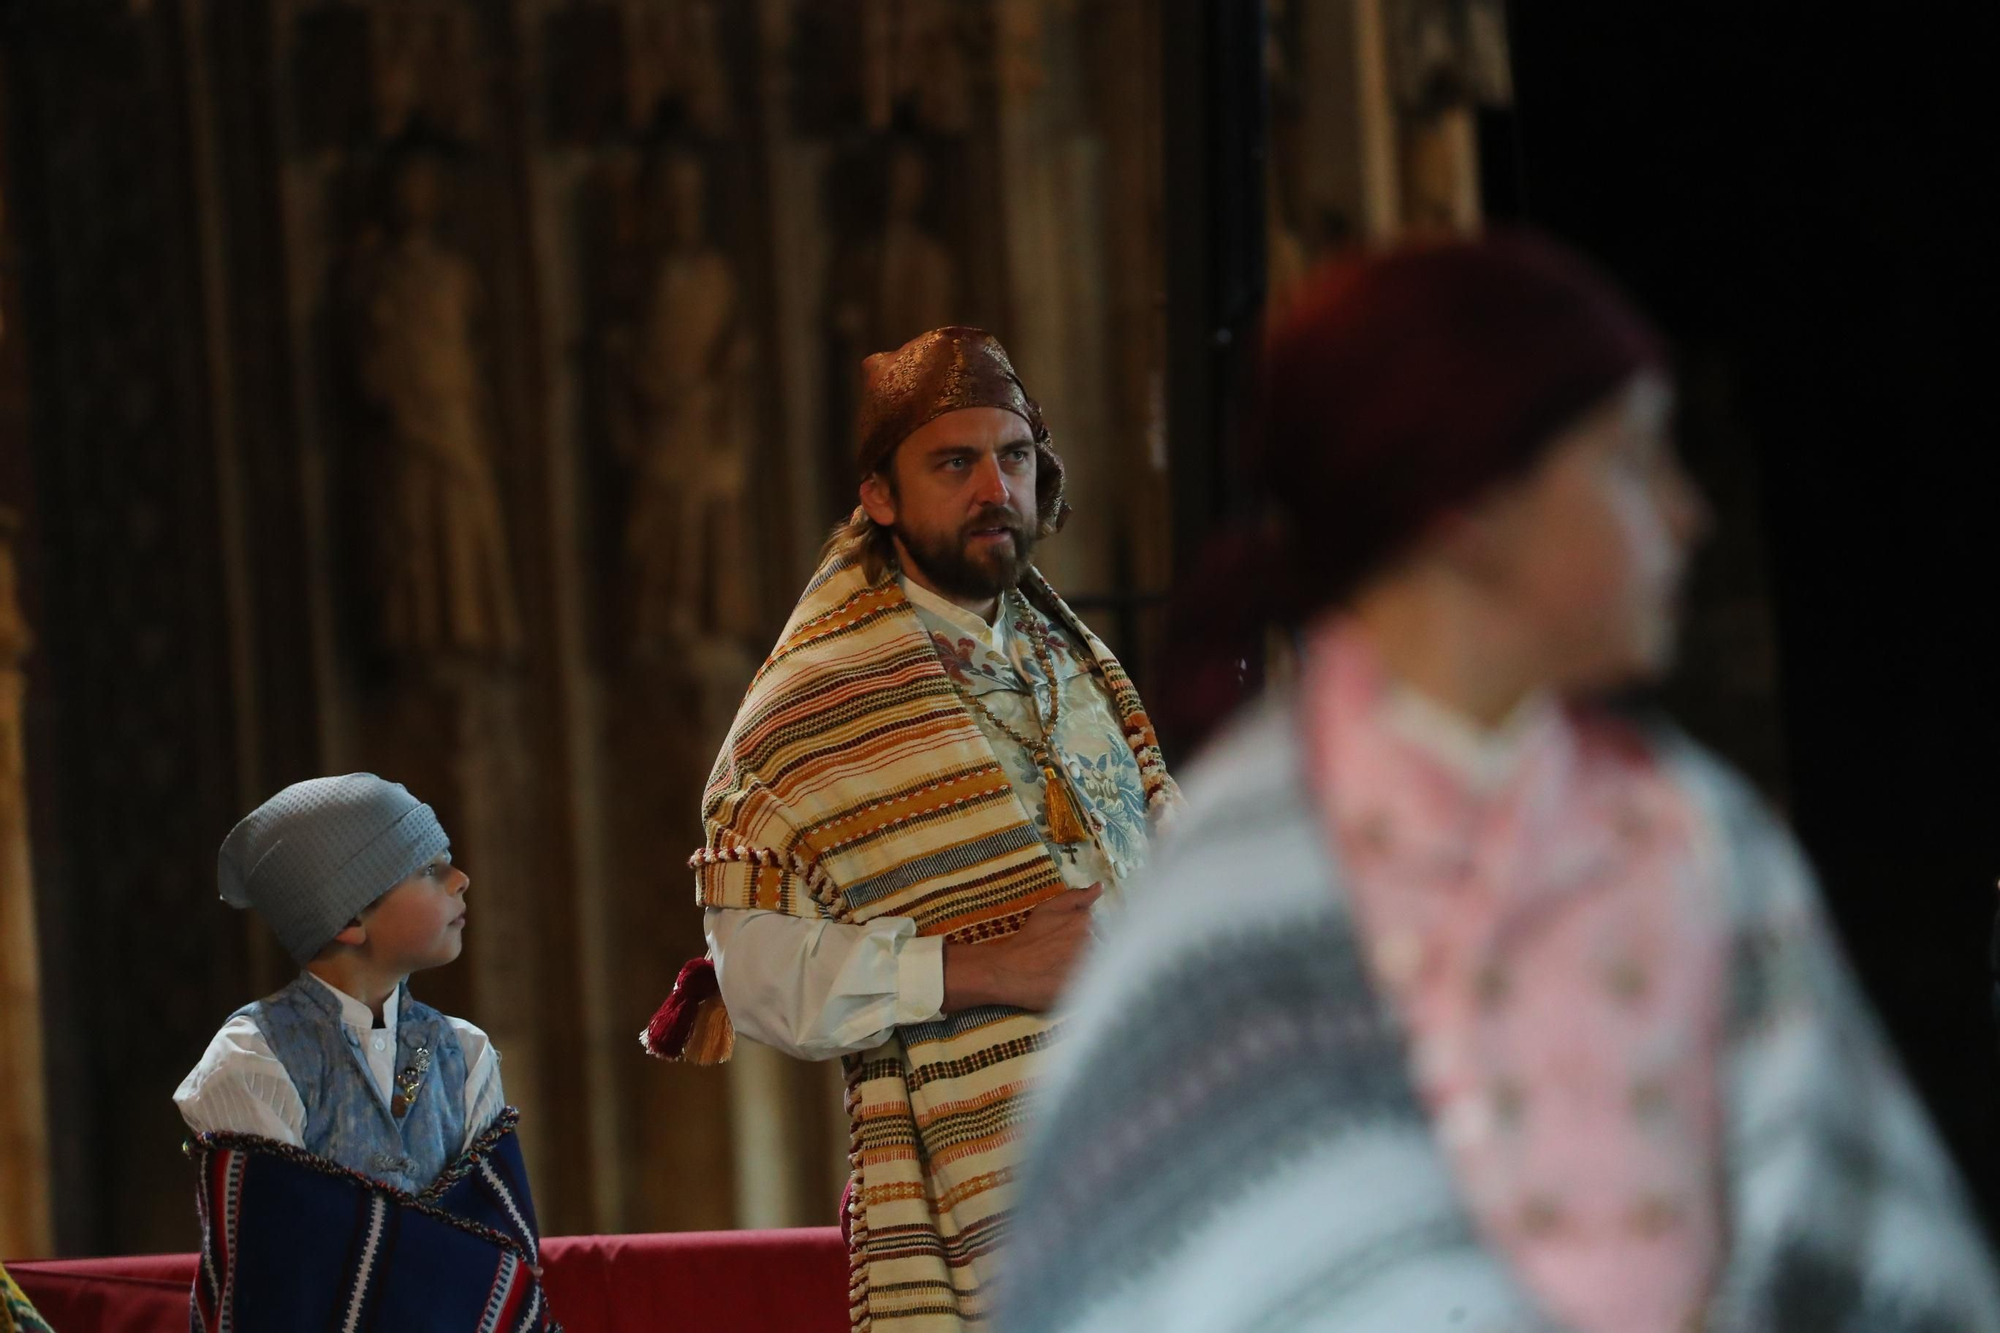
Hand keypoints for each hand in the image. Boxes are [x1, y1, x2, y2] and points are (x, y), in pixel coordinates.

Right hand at [942, 885, 1103, 1013]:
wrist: (1010, 970)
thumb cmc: (1028, 939)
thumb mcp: (1048, 909)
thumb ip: (1076, 897)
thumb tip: (1099, 887)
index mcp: (1086, 921)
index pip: (1100, 931)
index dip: (1085, 940)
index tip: (1068, 945)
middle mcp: (1092, 941)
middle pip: (1102, 947)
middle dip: (1088, 952)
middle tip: (1063, 958)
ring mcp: (1091, 966)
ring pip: (1100, 966)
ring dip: (1087, 967)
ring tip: (1064, 971)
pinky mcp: (1087, 988)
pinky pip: (1096, 985)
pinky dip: (1086, 984)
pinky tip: (1068, 983)